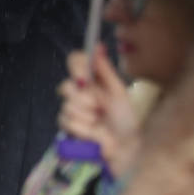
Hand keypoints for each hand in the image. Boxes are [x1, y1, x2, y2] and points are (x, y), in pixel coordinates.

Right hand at [58, 47, 137, 174]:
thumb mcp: (119, 92)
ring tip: (100, 123)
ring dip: (87, 117)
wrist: (127, 148)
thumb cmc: (127, 121)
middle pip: (66, 86)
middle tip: (100, 108)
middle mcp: (80, 93)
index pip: (75, 61)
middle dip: (85, 99)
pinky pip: (68, 122)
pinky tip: (95, 134)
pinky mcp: (68, 128)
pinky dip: (84, 129)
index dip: (77, 67)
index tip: (85, 78)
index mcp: (93, 81)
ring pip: (68, 106)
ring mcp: (72, 110)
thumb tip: (98, 46)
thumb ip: (105, 70)